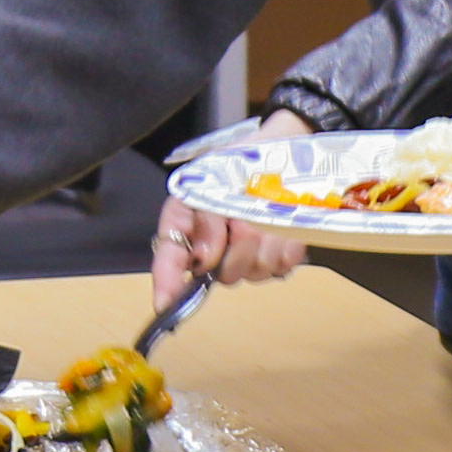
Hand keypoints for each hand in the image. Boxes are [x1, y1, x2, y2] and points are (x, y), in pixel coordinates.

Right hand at [153, 110, 313, 309]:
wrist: (282, 149)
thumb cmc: (241, 161)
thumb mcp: (211, 178)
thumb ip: (201, 219)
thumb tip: (203, 259)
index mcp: (190, 224)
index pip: (171, 258)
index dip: (166, 282)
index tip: (165, 302)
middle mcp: (217, 248)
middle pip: (223, 274)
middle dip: (237, 249)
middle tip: (244, 219)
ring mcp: (250, 256)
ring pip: (255, 270)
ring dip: (265, 242)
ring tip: (268, 214)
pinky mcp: (280, 257)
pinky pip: (282, 265)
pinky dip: (287, 245)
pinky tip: (287, 227)